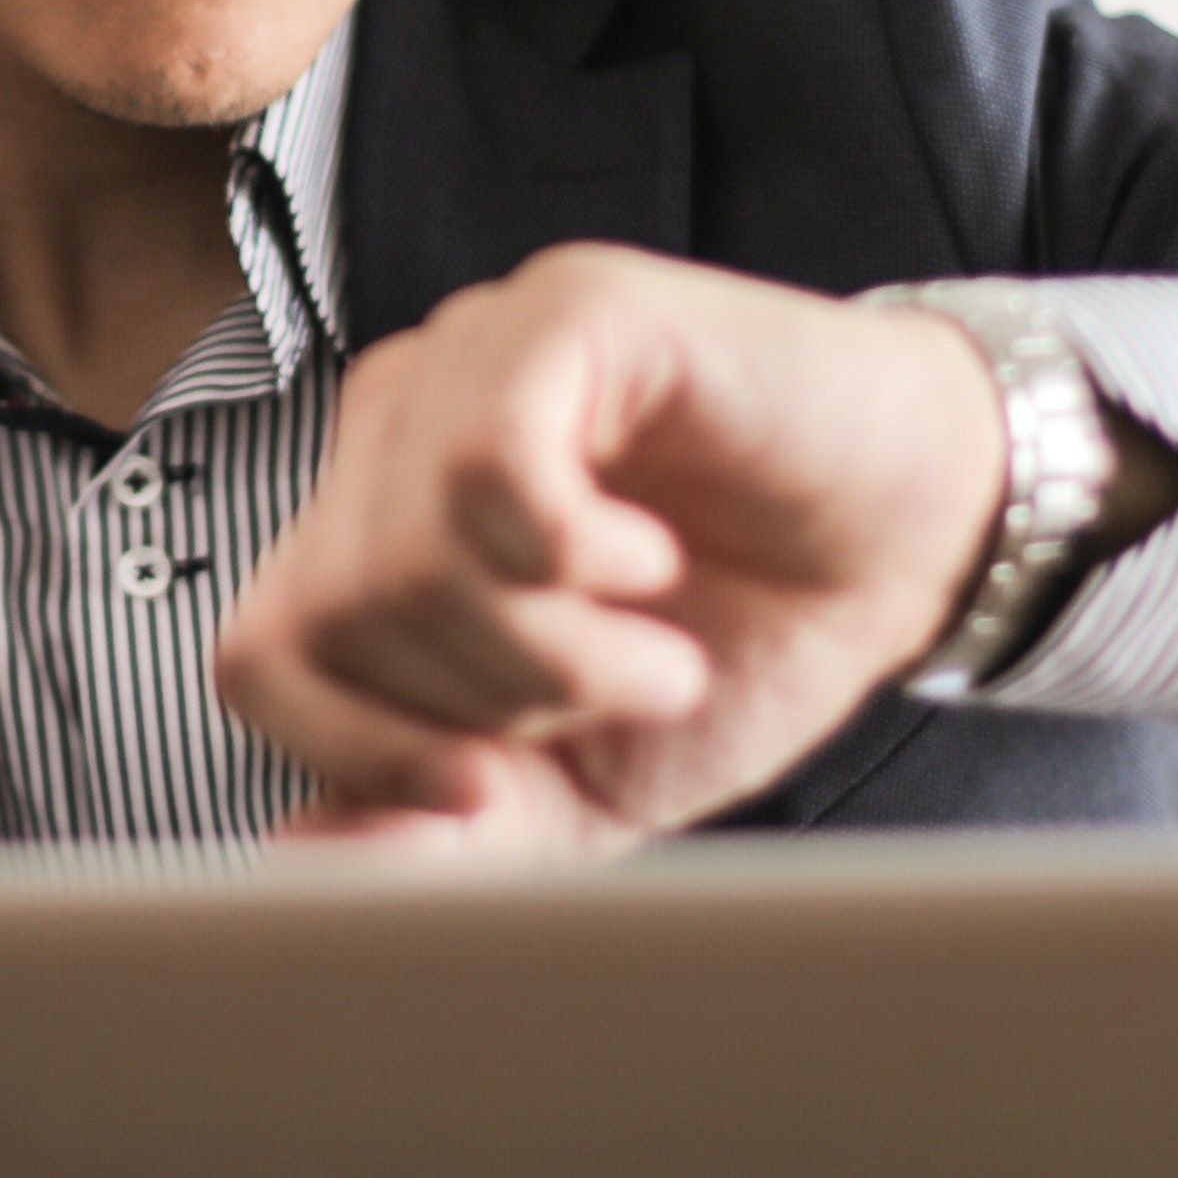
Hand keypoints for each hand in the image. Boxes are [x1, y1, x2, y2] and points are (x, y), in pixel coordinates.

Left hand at [211, 246, 1013, 858]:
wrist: (915, 545)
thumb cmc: (745, 641)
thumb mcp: (584, 785)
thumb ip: (444, 833)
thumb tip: (293, 866)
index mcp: (375, 525)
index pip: (261, 655)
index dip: (359, 753)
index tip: (491, 788)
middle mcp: (399, 425)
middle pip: (332, 616)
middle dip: (485, 709)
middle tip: (615, 697)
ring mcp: (475, 355)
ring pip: (406, 553)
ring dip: (553, 653)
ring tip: (659, 650)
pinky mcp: (567, 312)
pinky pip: (490, 462)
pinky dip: (576, 555)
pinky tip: (651, 561)